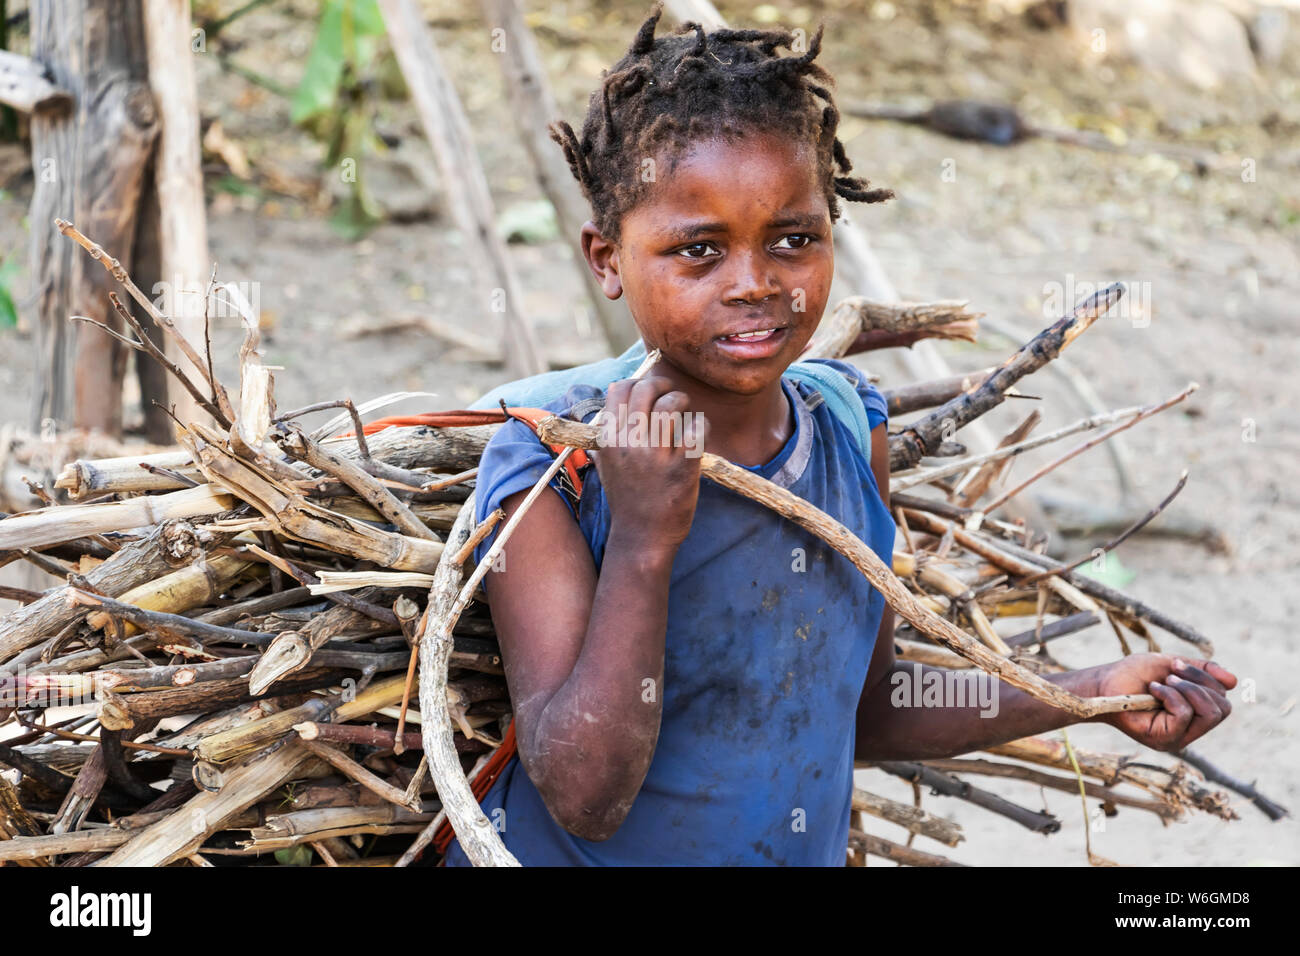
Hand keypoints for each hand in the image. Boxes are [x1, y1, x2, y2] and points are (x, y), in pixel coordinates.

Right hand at [592, 376, 707, 554]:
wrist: (642, 538)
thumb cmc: (626, 498)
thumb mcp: (606, 464)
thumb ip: (606, 434)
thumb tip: (609, 404)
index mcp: (608, 440)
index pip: (619, 389)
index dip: (637, 384)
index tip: (649, 394)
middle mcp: (629, 444)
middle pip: (646, 389)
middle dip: (663, 386)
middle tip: (672, 397)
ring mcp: (655, 456)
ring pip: (672, 403)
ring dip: (683, 402)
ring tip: (685, 414)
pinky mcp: (682, 468)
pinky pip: (697, 428)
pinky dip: (701, 425)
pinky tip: (698, 435)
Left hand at [1094, 654, 1236, 750]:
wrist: (1103, 684)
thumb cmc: (1133, 675)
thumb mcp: (1173, 666)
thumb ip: (1203, 672)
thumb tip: (1235, 681)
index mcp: (1195, 714)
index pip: (1223, 700)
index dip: (1209, 678)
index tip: (1178, 664)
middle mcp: (1190, 730)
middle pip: (1223, 709)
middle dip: (1201, 683)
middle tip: (1172, 673)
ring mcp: (1178, 738)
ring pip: (1209, 713)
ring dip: (1187, 689)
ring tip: (1163, 682)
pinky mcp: (1164, 739)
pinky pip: (1184, 714)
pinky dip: (1171, 695)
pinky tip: (1153, 690)